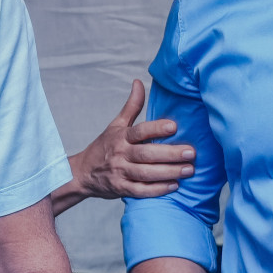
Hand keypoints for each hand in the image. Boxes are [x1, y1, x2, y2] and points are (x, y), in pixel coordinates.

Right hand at [70, 80, 194, 200]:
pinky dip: (157, 189)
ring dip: (168, 172)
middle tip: (191, 152)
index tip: (174, 126)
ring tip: (189, 169)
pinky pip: (141, 190)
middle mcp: (120, 154)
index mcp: (121, 136)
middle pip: (146, 154)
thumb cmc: (104, 147)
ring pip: (145, 173)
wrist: (81, 173)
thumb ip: (131, 106)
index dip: (156, 128)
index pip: (139, 131)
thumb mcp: (115, 125)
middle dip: (170, 154)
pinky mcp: (121, 189)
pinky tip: (174, 185)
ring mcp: (120, 173)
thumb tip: (139, 82)